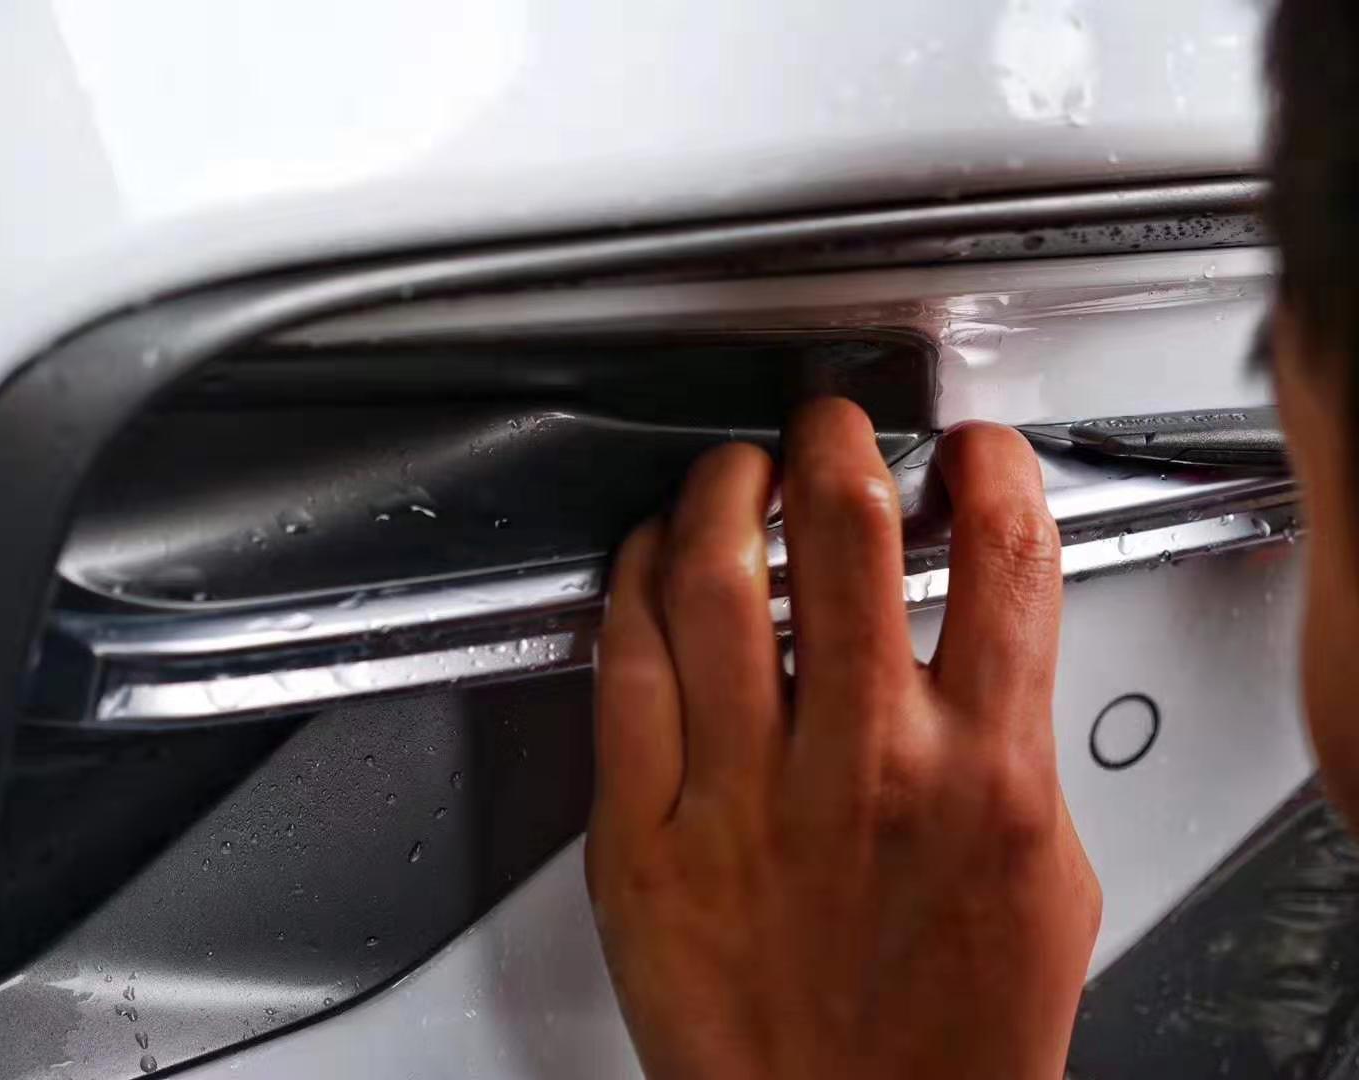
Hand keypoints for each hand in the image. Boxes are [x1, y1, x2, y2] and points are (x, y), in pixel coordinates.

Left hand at [586, 398, 1099, 1079]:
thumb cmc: (951, 1035)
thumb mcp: (1047, 876)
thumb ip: (1020, 741)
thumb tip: (991, 640)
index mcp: (985, 770)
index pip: (1004, 552)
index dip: (989, 465)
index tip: (968, 454)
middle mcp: (866, 767)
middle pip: (844, 527)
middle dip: (834, 439)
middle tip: (825, 429)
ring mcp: (745, 796)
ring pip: (718, 578)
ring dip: (724, 490)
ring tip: (733, 475)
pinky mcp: (645, 835)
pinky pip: (626, 667)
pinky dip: (636, 583)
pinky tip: (650, 562)